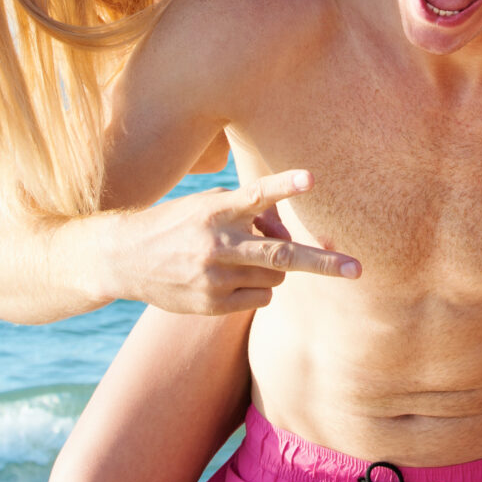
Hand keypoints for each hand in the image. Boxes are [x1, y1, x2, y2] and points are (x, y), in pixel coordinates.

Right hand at [112, 169, 359, 312]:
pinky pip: (261, 297)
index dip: (284, 185)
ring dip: (273, 266)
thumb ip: (249, 215)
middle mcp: (218, 243)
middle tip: (357, 268)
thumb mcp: (206, 206)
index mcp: (216, 210)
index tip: (311, 178)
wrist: (124, 258)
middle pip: (281, 253)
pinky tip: (229, 278)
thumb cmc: (176, 224)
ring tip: (241, 257)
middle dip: (324, 263)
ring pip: (276, 276)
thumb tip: (286, 237)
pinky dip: (258, 287)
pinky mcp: (212, 304)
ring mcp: (215, 278)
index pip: (256, 194)